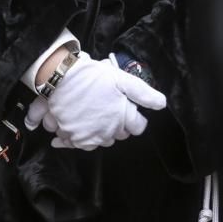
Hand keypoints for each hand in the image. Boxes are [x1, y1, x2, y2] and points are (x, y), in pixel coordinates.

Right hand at [39, 53, 165, 150]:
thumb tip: (161, 104)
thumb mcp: (122, 79)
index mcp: (120, 119)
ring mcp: (88, 136)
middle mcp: (106, 132)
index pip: (137, 127)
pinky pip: (80, 144)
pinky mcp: (71, 137)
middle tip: (107, 107)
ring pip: (100, 141)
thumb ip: (143, 93)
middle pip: (118, 135)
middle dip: (116, 124)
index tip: (126, 107)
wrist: (61, 77)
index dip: (134, 116)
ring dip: (99, 131)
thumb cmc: (92, 77)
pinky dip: (80, 137)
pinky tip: (78, 127)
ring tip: (93, 114)